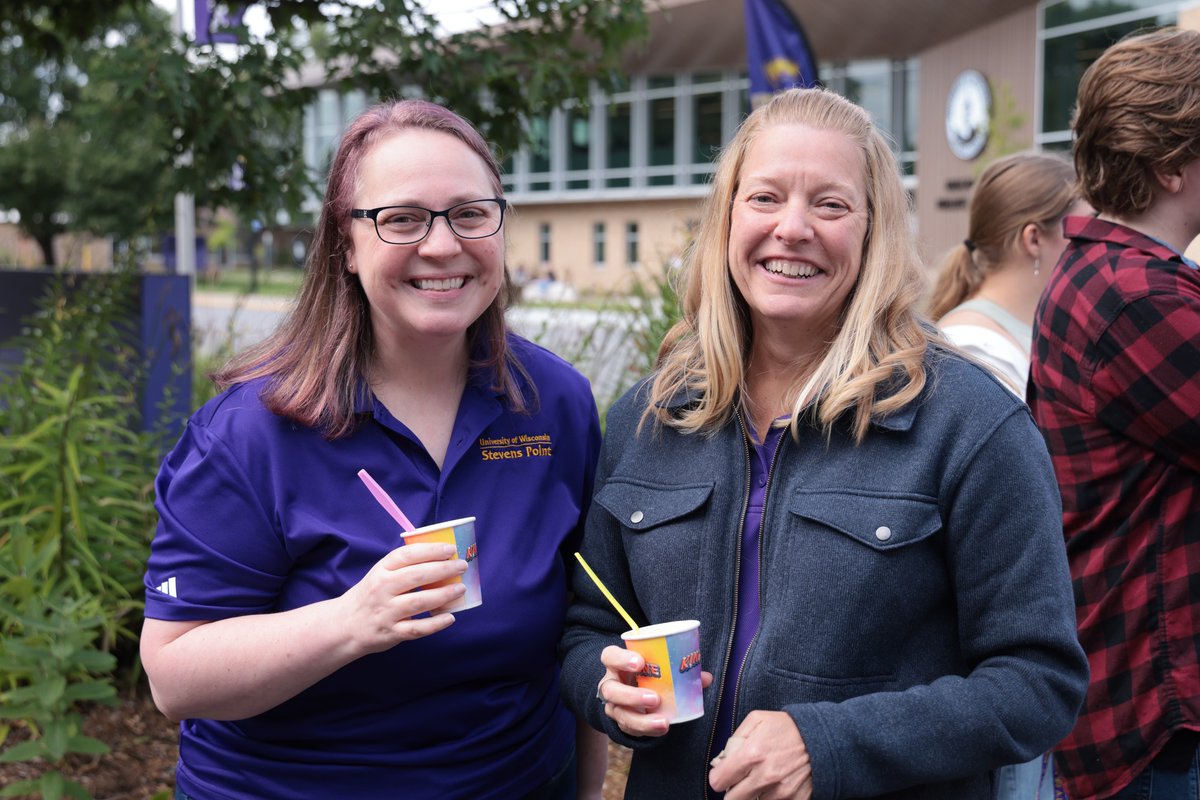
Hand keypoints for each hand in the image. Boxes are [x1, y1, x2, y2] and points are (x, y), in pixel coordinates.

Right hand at [339, 542, 466, 655]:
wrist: (345, 625)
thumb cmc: (371, 595)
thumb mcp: (380, 574)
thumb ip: (404, 566)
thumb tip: (442, 556)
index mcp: (381, 570)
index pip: (406, 555)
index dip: (430, 550)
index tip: (450, 549)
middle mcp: (382, 589)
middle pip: (416, 576)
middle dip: (443, 570)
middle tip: (462, 566)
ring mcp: (386, 612)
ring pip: (418, 602)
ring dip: (443, 595)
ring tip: (461, 589)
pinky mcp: (391, 632)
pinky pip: (417, 628)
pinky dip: (435, 624)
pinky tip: (450, 617)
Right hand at [595, 645, 712, 737]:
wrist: (633, 693)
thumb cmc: (647, 674)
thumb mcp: (658, 667)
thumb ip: (679, 669)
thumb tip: (705, 677)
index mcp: (616, 664)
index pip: (610, 656)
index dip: (621, 659)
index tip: (640, 662)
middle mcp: (610, 683)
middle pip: (609, 689)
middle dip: (631, 695)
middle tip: (655, 698)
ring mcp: (613, 705)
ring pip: (618, 713)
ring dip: (640, 720)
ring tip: (663, 721)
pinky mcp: (620, 721)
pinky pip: (629, 729)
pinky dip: (646, 730)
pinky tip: (661, 729)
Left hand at [708, 711, 811, 799]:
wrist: (822, 737)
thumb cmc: (788, 727)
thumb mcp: (757, 719)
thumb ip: (735, 738)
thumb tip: (722, 759)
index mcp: (751, 754)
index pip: (719, 781)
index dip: (718, 777)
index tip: (723, 774)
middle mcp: (764, 776)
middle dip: (732, 790)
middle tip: (739, 780)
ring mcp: (780, 791)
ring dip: (752, 794)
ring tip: (760, 779)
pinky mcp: (794, 799)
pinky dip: (771, 797)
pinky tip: (775, 784)